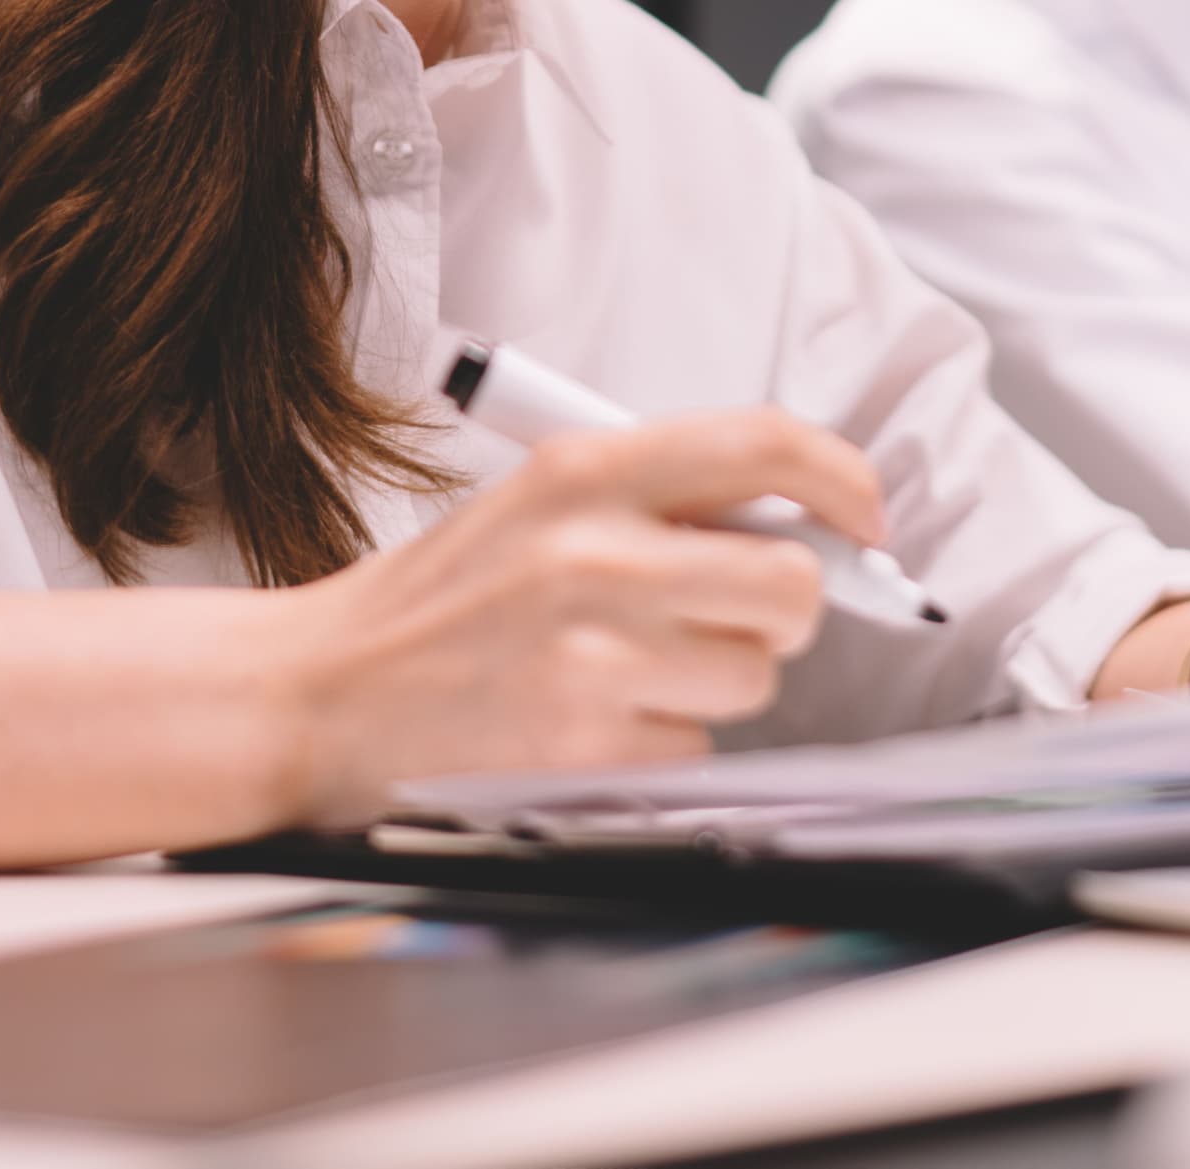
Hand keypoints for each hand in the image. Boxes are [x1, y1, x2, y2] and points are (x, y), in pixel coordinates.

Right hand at [277, 409, 878, 825]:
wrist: (322, 692)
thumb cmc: (444, 599)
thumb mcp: (538, 503)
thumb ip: (659, 498)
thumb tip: (805, 525)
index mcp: (585, 468)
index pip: (765, 444)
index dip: (845, 482)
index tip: (867, 524)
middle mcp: (595, 550)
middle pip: (788, 580)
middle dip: (784, 610)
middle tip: (734, 616)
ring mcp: (592, 651)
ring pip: (753, 673)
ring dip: (715, 683)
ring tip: (627, 671)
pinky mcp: (585, 741)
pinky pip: (694, 745)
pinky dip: (660, 742)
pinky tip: (589, 721)